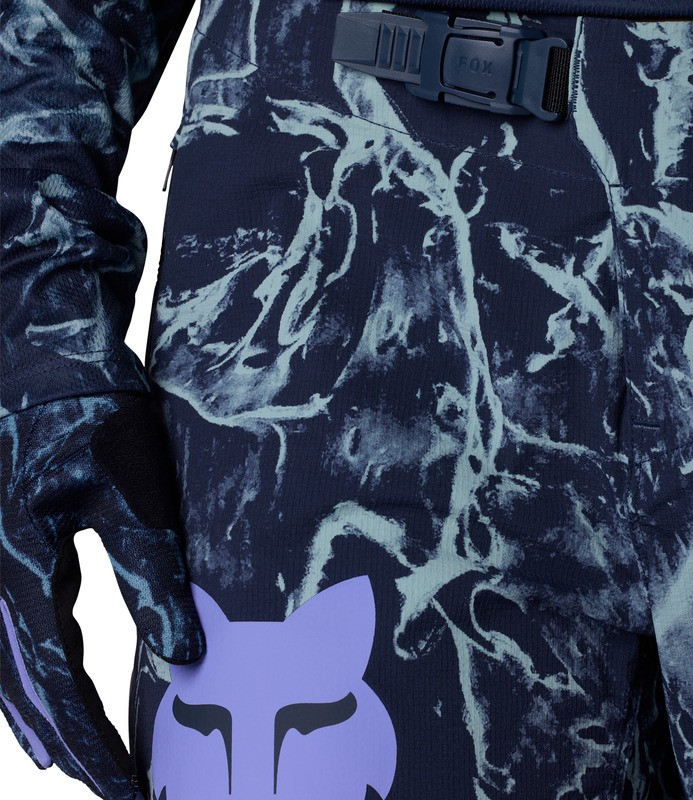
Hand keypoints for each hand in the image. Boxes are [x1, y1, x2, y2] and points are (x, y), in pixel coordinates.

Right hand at [0, 391, 204, 798]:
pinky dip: (27, 668)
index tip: (124, 786)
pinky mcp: (0, 546)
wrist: (45, 355)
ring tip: (70, 757)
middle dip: (66, 738)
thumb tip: (182, 656)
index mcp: (20, 566)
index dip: (92, 741)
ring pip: (2, 663)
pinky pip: (7, 624)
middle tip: (106, 783)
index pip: (56, 681)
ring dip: (37, 714)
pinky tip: (46, 681)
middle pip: (20, 685)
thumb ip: (152, 578)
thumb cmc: (96, 416)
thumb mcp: (136, 496)